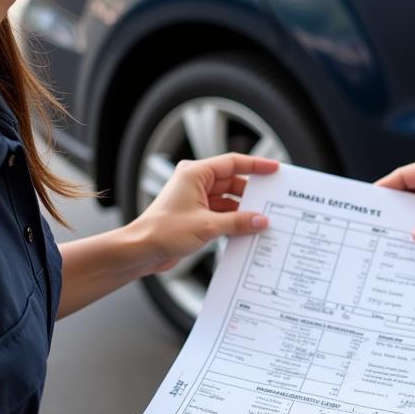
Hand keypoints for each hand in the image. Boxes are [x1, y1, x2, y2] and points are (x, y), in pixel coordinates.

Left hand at [131, 154, 277, 272]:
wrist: (141, 250)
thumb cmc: (162, 231)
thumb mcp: (208, 226)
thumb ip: (238, 222)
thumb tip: (260, 220)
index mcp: (195, 173)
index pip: (233, 163)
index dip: (256, 165)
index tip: (274, 169)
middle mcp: (195, 182)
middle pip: (232, 182)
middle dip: (251, 193)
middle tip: (271, 201)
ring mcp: (195, 199)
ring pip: (228, 199)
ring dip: (242, 210)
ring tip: (261, 220)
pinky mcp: (195, 215)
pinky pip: (221, 213)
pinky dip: (233, 220)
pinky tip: (246, 230)